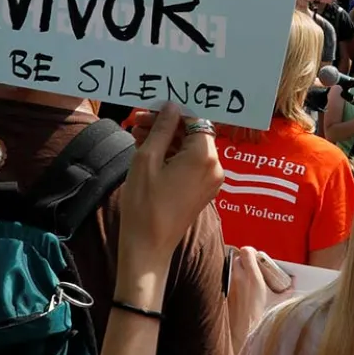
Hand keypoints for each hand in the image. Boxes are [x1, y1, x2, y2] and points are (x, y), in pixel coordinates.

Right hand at [118, 103, 223, 269]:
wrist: (148, 247)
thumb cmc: (145, 204)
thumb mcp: (147, 159)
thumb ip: (161, 129)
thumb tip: (171, 107)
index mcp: (204, 156)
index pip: (194, 120)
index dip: (171, 113)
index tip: (149, 111)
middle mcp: (214, 167)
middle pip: (192, 133)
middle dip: (166, 126)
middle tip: (138, 123)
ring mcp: (210, 180)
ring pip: (189, 148)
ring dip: (166, 140)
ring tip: (138, 137)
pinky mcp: (202, 190)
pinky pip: (190, 163)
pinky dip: (172, 155)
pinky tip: (148, 152)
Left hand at [227, 246, 292, 353]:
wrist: (241, 336)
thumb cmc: (258, 321)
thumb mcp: (276, 304)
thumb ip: (285, 292)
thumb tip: (291, 287)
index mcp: (252, 278)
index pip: (246, 251)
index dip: (251, 252)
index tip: (256, 257)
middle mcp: (238, 279)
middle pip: (236, 257)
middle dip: (243, 260)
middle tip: (251, 267)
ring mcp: (229, 286)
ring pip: (230, 268)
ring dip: (236, 270)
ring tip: (245, 278)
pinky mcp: (223, 293)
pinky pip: (226, 279)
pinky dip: (232, 281)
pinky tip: (239, 289)